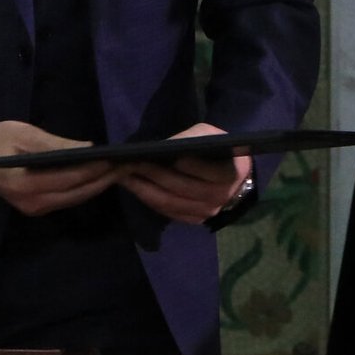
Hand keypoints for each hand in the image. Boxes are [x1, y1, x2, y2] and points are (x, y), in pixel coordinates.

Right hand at [0, 121, 114, 215]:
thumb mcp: (25, 134)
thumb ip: (56, 144)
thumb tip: (87, 148)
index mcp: (27, 184)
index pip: (70, 178)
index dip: (95, 169)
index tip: (116, 158)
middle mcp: (33, 202)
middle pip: (77, 193)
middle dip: (102, 179)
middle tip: (125, 165)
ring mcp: (35, 209)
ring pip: (75, 198)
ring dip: (96, 185)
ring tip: (116, 169)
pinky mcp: (36, 208)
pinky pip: (66, 199)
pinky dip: (83, 188)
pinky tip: (96, 176)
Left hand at [116, 121, 252, 224]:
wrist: (227, 172)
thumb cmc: (215, 148)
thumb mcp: (208, 135)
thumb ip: (192, 139)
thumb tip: (164, 148)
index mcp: (231, 173)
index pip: (211, 173)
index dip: (192, 166)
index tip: (171, 156)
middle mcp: (221, 197)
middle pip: (183, 188)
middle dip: (155, 174)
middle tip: (130, 162)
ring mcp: (207, 212)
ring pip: (171, 202)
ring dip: (144, 188)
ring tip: (122, 174)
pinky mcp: (194, 219)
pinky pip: (167, 211)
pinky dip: (148, 198)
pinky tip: (133, 186)